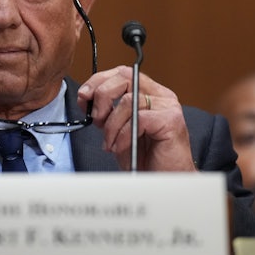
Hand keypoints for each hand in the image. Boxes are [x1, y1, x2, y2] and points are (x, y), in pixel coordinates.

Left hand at [77, 65, 195, 171]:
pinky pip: (138, 119)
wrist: (162, 181)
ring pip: (128, 101)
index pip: (121, 73)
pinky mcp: (171, 121)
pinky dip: (123, 135)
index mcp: (149, 93)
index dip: (98, 81)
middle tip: (96, 120)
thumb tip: (86, 98)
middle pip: (125, 77)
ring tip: (110, 143)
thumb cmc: (143, 158)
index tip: (84, 97)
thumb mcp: (118, 130)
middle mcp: (161, 95)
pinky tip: (120, 147)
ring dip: (111, 125)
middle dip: (102, 97)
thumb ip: (107, 112)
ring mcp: (168, 106)